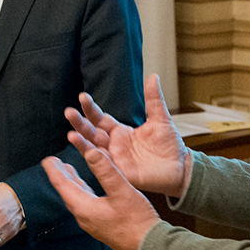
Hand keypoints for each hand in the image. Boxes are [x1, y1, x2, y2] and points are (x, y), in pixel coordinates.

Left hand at [42, 133, 160, 249]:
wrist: (149, 247)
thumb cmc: (137, 222)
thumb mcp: (121, 190)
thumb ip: (105, 171)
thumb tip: (90, 152)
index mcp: (85, 208)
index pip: (63, 186)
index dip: (54, 171)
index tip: (47, 160)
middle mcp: (85, 217)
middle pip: (67, 193)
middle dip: (61, 176)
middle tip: (54, 164)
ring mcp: (93, 223)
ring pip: (77, 199)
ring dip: (72, 184)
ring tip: (69, 172)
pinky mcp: (102, 225)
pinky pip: (86, 205)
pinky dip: (83, 192)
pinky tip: (90, 190)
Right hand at [65, 73, 191, 195]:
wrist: (180, 168)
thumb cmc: (169, 145)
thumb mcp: (160, 118)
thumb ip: (153, 99)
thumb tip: (152, 76)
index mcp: (120, 131)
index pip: (99, 118)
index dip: (90, 109)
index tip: (83, 97)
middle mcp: (113, 144)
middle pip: (91, 132)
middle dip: (80, 123)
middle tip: (69, 112)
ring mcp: (115, 159)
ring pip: (93, 149)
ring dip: (81, 142)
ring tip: (71, 134)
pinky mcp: (120, 172)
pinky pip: (103, 165)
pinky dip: (94, 158)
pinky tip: (87, 152)